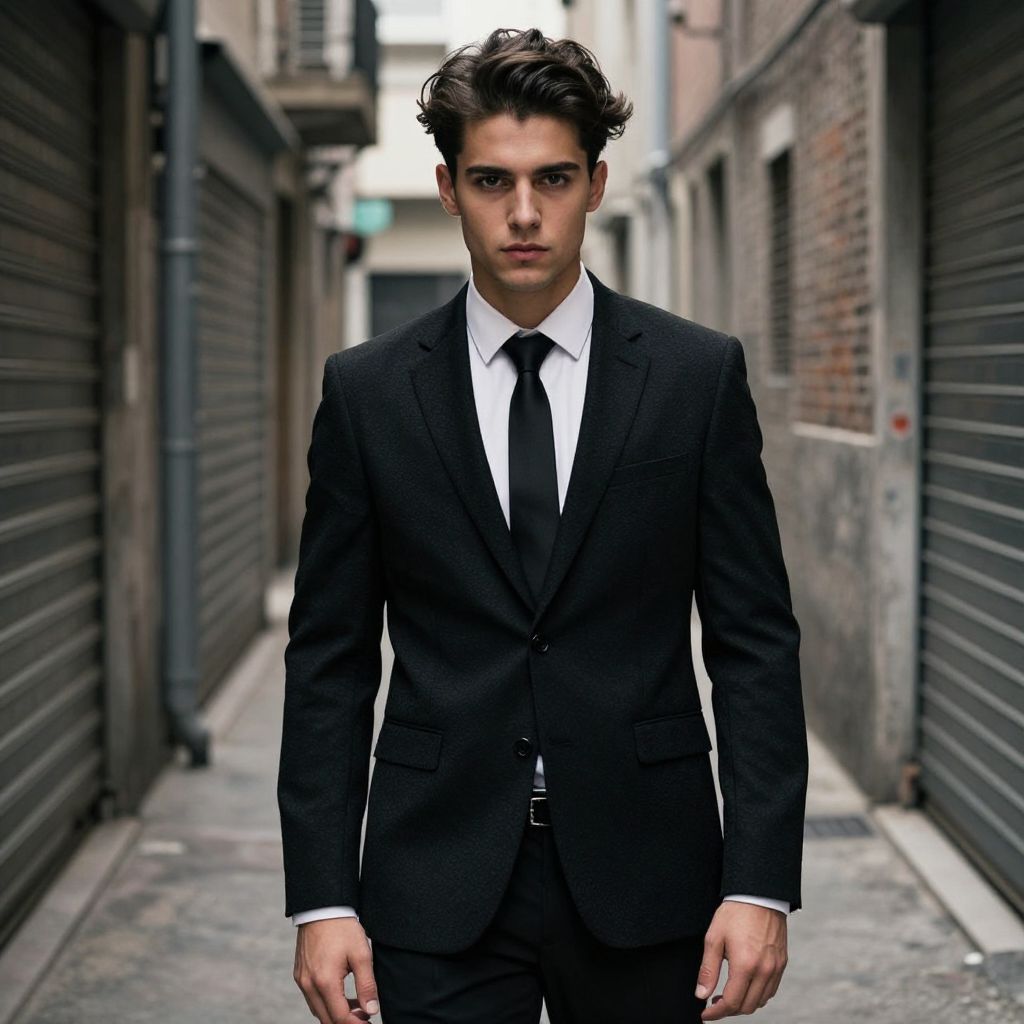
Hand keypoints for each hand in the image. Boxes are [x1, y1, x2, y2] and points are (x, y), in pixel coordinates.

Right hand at [293, 917, 379, 1022]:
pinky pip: (312, 998)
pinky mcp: (300, 974)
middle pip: (327, 1019)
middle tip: (366, 1017)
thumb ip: (367, 985)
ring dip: (337, 1014)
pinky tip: (343, 995)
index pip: (340, 1018)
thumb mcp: (362, 954)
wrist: (322, 907)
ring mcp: (302, 980)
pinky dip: (327, 1003)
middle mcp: (309, 985)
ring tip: (358, 1007)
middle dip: (347, 1022)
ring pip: (319, 1011)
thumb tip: (371, 1010)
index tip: (370, 1022)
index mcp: (325, 982)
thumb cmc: (343, 928)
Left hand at [695, 901, 787, 1018]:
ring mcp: (775, 968)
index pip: (731, 1002)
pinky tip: (745, 985)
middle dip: (729, 1010)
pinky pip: (771, 990)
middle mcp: (764, 970)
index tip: (706, 1014)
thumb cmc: (735, 913)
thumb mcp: (714, 938)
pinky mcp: (782, 963)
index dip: (716, 1013)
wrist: (759, 894)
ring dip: (743, 1004)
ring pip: (760, 1001)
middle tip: (714, 1004)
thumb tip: (702, 994)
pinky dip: (757, 995)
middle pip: (747, 1006)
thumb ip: (708, 969)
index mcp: (745, 964)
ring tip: (728, 994)